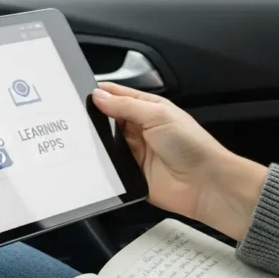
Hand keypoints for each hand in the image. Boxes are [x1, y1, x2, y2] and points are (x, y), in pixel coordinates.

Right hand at [92, 83, 267, 240]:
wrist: (205, 184)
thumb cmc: (191, 145)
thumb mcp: (158, 115)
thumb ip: (126, 106)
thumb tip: (99, 96)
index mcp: (149, 109)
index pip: (118, 96)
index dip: (100, 94)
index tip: (77, 93)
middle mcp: (140, 129)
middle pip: (108, 119)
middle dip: (93, 118)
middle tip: (73, 116)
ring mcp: (134, 152)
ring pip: (105, 143)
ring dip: (96, 141)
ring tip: (78, 136)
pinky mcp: (130, 174)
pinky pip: (109, 166)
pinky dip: (101, 163)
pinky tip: (90, 159)